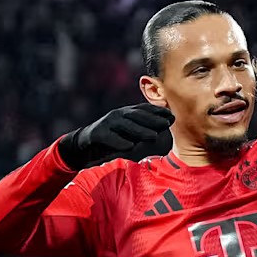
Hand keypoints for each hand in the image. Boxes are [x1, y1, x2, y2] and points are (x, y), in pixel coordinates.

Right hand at [59, 104, 174, 169]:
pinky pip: (110, 138)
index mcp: (125, 113)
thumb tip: (161, 129)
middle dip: (153, 119)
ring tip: (154, 136)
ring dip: (140, 131)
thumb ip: (141, 129)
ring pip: (125, 126)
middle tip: (167, 124)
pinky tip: (130, 147)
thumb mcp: (127, 132)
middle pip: (136, 116)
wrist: (85, 145)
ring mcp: (106, 124)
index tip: (171, 117)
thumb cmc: (111, 139)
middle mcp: (117, 115)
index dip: (157, 112)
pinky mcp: (97, 134)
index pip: (143, 109)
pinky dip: (120, 142)